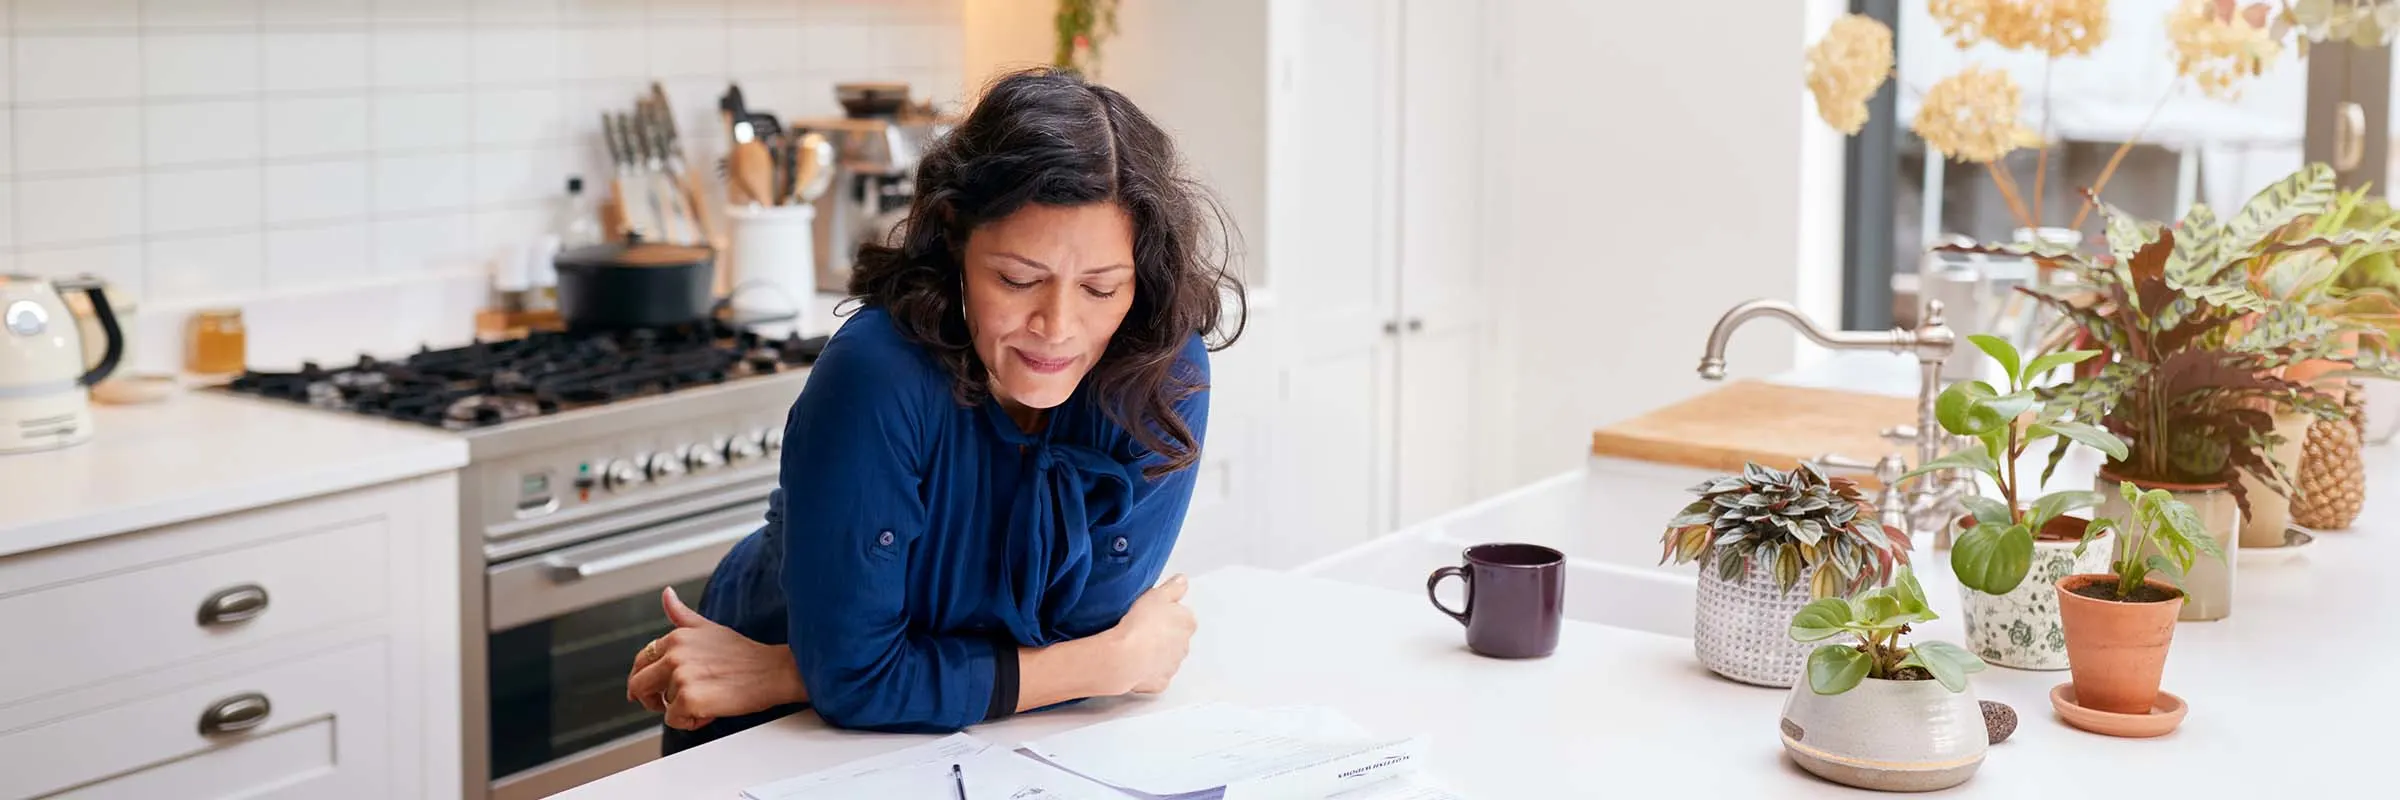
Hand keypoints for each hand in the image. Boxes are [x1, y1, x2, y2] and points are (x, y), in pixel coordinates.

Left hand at [626, 587, 808, 729]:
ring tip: (708, 700)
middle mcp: (674, 653)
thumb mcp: (710, 628)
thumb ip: (682, 615)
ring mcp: (681, 676)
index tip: (650, 693)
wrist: (775, 671)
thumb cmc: (745, 655)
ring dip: (681, 710)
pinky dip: (691, 722)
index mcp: (676, 637)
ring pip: (661, 705)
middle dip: (650, 700)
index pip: (641, 661)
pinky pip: (675, 721)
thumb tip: (666, 594)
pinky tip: (711, 710)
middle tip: (669, 705)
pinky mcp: (689, 698)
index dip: (643, 679)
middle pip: (639, 685)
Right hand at [1104, 574, 1197, 694]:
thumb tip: (1182, 581)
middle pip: (1176, 638)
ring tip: (1135, 646)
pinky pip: (1155, 676)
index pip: (1183, 616)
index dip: (1167, 614)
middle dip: (1163, 635)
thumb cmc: (1140, 624)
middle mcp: (1184, 645)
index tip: (1152, 613)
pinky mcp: (1160, 682)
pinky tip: (1135, 663)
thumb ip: (1173, 587)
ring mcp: (1173, 665)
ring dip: (1155, 653)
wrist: (1125, 657)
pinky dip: (1147, 672)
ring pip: (1166, 657)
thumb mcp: (1156, 594)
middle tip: (1142, 628)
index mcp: (1187, 622)